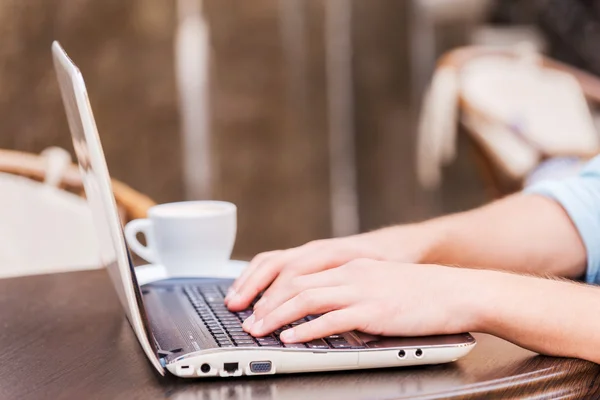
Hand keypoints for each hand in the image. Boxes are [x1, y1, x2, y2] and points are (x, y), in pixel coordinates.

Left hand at [241, 259, 482, 342]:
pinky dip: (306, 330)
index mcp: (350, 266)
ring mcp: (362, 290)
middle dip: (266, 303)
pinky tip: (290, 338)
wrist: (458, 291)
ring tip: (258, 331)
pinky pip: (331, 320)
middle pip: (296, 283)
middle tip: (247, 321)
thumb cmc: (422, 292)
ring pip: (307, 298)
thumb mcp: (380, 282)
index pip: (300, 272)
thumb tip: (328, 310)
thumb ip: (352, 290)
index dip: (272, 288)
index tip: (255, 303)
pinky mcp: (374, 311)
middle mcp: (351, 273)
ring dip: (277, 316)